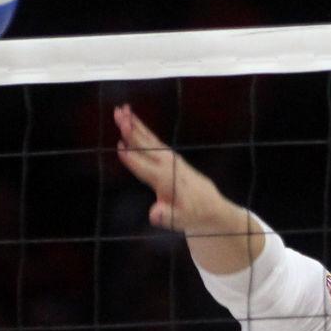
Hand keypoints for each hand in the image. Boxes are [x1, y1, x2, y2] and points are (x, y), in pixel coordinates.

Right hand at [114, 104, 228, 234]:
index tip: (119, 146)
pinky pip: (152, 139)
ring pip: (148, 137)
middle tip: (119, 115)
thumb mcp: (179, 220)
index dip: (132, 158)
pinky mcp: (169, 156)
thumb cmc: (192, 215)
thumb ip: (165, 216)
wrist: (211, 206)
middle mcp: (167, 164)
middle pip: (145, 145)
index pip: (144, 167)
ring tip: (122, 110)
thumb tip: (154, 214)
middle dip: (131, 130)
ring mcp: (169, 158)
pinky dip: (141, 128)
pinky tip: (133, 120)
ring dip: (134, 123)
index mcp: (165, 179)